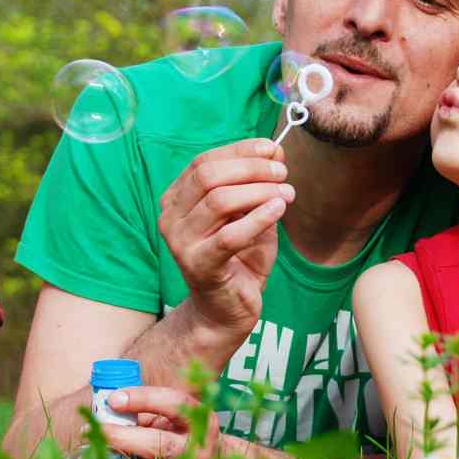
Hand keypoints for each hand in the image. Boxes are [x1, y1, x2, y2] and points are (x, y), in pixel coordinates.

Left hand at [97, 386, 220, 458]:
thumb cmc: (184, 433)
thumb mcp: (173, 417)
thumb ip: (146, 413)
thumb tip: (106, 409)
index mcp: (200, 420)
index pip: (174, 403)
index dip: (143, 399)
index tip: (113, 399)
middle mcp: (199, 450)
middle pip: (160, 445)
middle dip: (123, 437)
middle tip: (93, 430)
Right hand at [158, 138, 292, 334]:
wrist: (226, 309)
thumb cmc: (238, 257)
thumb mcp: (249, 213)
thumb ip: (258, 183)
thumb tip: (275, 150)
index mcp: (177, 199)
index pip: (204, 161)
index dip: (240, 151)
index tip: (273, 149)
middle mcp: (171, 217)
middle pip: (209, 176)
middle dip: (251, 169)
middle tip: (282, 174)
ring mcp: (180, 242)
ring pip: (219, 201)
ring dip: (259, 192)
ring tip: (287, 193)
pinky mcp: (198, 265)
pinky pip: (230, 235)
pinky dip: (258, 218)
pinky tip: (279, 210)